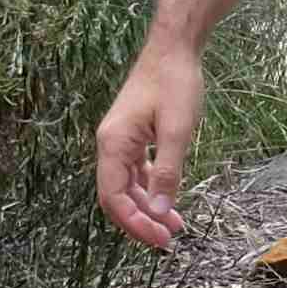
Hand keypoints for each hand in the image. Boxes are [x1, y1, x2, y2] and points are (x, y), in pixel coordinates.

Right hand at [94, 30, 203, 251]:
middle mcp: (110, 144)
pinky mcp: (133, 136)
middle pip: (116, 196)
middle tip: (168, 239)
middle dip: (140, 221)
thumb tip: (158, 213)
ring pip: (127, 186)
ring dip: (146, 207)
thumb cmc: (175, 83)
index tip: (161, 239)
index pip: (114, 197)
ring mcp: (120, 140)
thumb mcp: (176, 131)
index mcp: (113, 144)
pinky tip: (168, 199)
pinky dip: (150, 188)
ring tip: (174, 225)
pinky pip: (135, 172)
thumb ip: (166, 173)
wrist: (174, 48)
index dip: (135, 223)